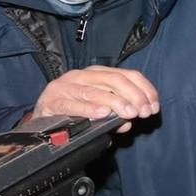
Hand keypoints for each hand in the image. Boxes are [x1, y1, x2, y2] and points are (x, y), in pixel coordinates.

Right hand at [29, 67, 159, 133]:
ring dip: (115, 102)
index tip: (154, 107)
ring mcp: (66, 87)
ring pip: (95, 91)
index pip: (127, 75)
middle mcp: (82, 75)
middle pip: (115, 80)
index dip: (144, 90)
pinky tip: (102, 114)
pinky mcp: (52, 101)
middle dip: (133, 96)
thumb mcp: (99, 111)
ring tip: (128, 113)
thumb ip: (116, 115)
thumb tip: (129, 122)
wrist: (40, 120)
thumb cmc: (73, 113)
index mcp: (97, 73)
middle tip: (142, 113)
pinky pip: (72, 104)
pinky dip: (89, 109)